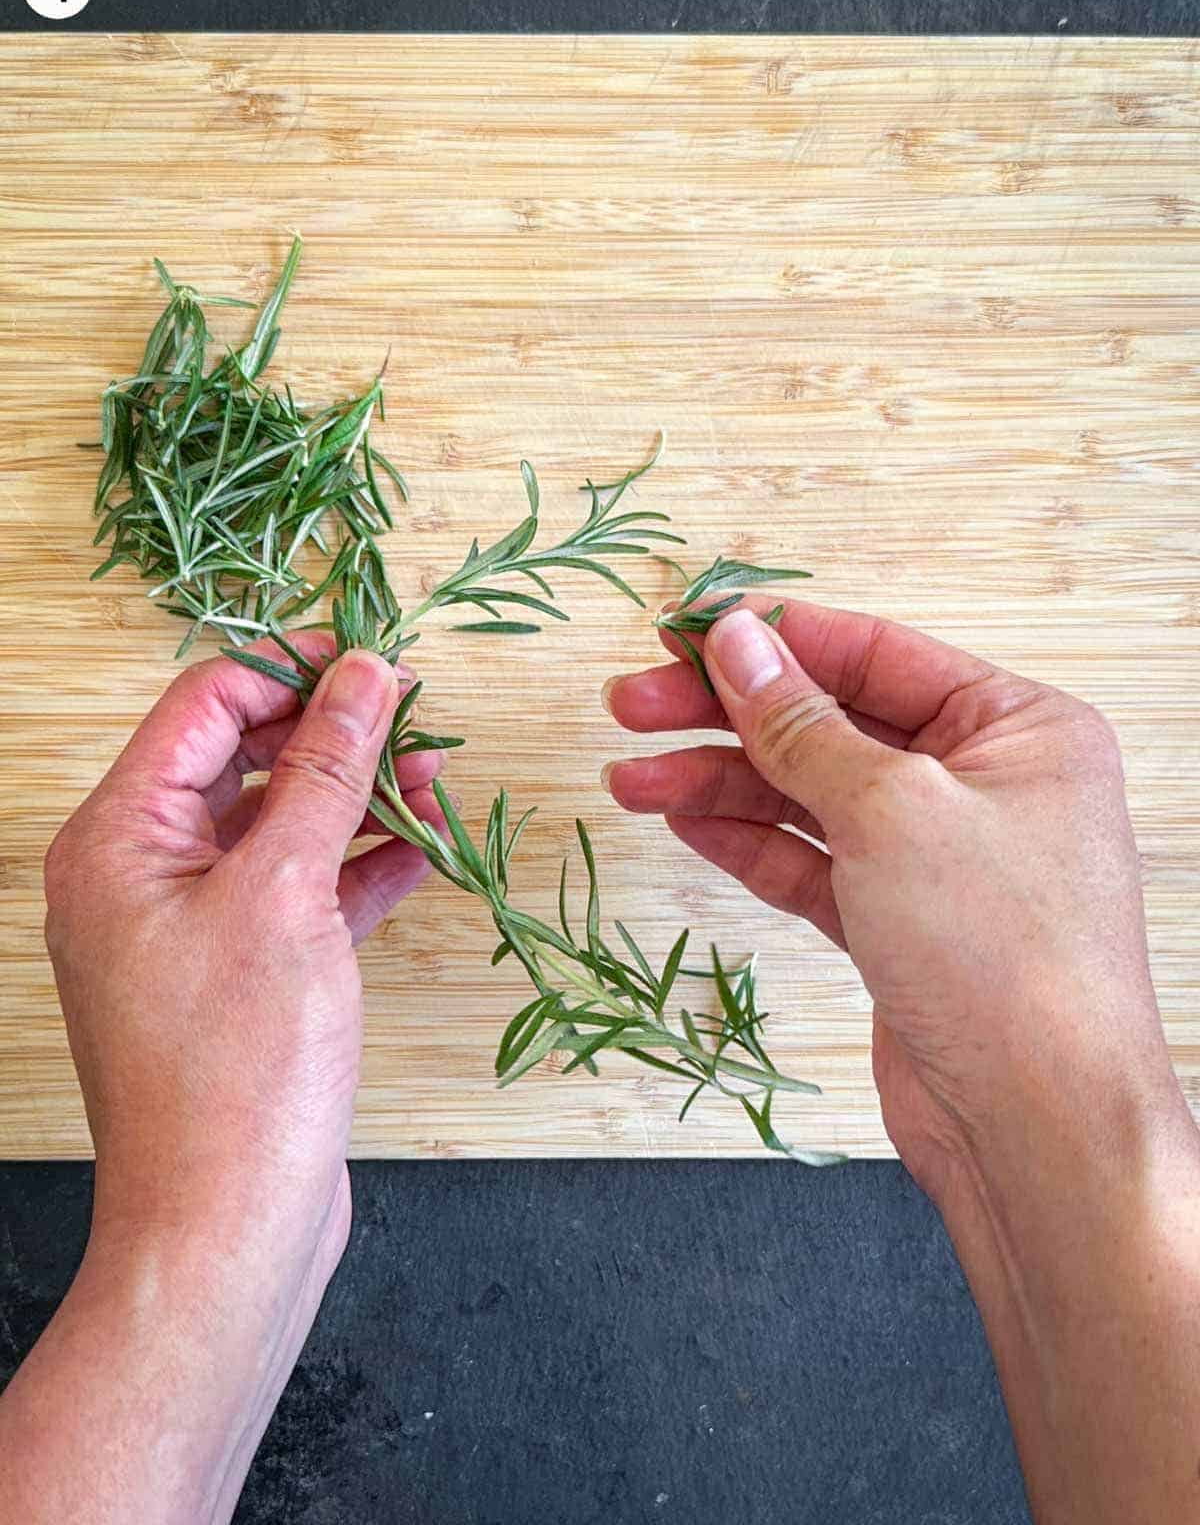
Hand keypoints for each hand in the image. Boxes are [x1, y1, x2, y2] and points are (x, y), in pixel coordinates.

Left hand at [44, 634, 440, 1274]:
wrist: (229, 1228)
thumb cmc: (237, 1069)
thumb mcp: (286, 892)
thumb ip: (326, 769)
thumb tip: (361, 671)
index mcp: (118, 837)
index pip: (206, 705)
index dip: (294, 670)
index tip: (379, 662)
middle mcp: (143, 873)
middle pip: (246, 758)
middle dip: (336, 735)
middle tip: (421, 722)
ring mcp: (193, 926)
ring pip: (284, 825)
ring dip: (360, 799)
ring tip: (439, 785)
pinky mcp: (244, 973)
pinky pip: (304, 891)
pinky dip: (361, 867)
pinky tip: (424, 852)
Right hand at [602, 598, 1186, 1197]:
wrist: (1037, 1128)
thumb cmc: (1001, 955)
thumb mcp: (890, 809)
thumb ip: (801, 723)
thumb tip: (736, 640)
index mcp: (1017, 727)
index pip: (872, 653)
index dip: (770, 638)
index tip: (679, 632)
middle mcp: (984, 782)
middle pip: (830, 723)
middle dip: (726, 715)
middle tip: (629, 705)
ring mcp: (939, 857)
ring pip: (809, 796)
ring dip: (719, 783)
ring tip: (629, 778)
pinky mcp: (899, 924)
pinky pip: (812, 862)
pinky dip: (749, 842)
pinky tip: (684, 821)